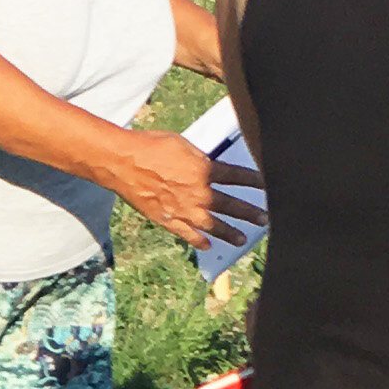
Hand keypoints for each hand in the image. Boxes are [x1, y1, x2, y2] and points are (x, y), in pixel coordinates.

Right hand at [109, 128, 263, 253]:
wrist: (122, 162)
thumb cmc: (150, 146)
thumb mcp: (182, 144)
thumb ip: (199, 158)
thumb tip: (209, 165)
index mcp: (204, 170)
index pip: (236, 176)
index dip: (253, 181)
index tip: (265, 185)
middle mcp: (198, 193)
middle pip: (231, 205)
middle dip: (250, 212)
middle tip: (265, 219)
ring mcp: (184, 210)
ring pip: (213, 225)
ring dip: (230, 233)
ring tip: (242, 240)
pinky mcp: (168, 220)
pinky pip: (188, 234)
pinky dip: (199, 241)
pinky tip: (208, 245)